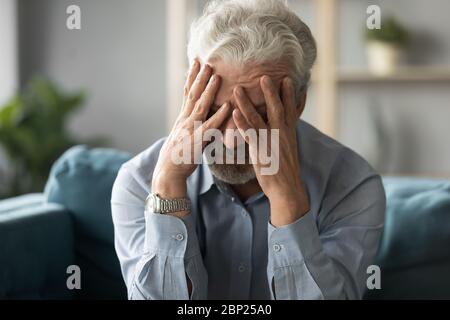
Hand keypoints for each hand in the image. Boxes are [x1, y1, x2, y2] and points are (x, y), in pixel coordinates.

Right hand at [152, 60, 230, 200]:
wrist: (168, 172)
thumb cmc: (177, 157)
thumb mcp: (182, 137)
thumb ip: (191, 125)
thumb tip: (199, 117)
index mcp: (182, 119)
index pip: (186, 93)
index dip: (191, 77)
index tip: (195, 62)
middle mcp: (185, 120)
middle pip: (192, 94)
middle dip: (199, 77)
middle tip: (207, 60)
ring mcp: (190, 129)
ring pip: (200, 105)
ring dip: (208, 90)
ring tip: (216, 75)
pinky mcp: (197, 141)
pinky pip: (210, 126)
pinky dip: (219, 115)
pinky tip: (227, 105)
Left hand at [232, 76, 309, 226]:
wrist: (287, 189)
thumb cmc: (285, 170)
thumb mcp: (288, 148)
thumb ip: (284, 134)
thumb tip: (283, 124)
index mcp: (290, 133)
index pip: (291, 109)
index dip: (289, 94)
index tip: (288, 79)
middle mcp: (282, 134)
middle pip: (277, 108)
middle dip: (271, 92)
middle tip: (264, 76)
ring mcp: (271, 142)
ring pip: (258, 119)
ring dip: (247, 103)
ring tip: (238, 89)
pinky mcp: (260, 152)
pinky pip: (249, 134)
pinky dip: (241, 123)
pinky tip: (234, 113)